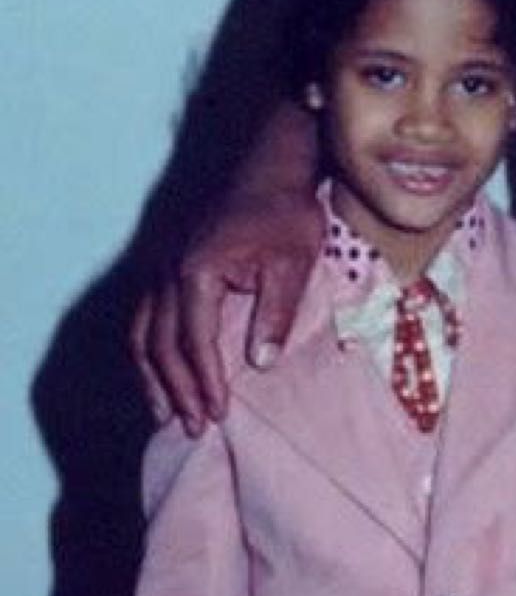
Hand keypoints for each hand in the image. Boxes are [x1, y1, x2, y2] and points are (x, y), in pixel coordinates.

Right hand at [131, 191, 321, 433]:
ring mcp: (160, 267)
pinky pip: (143, 317)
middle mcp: (166, 271)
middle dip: (176, 389)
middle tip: (195, 427)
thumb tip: (260, 364)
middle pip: (158, 344)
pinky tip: (159, 374)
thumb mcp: (293, 263)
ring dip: (152, 377)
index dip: (205, 380)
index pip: (194, 340)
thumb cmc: (286, 213)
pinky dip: (147, 352)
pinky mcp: (164, 266)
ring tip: (165, 415)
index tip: (219, 413)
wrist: (271, 168)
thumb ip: (276, 313)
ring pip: (141, 333)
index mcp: (195, 271)